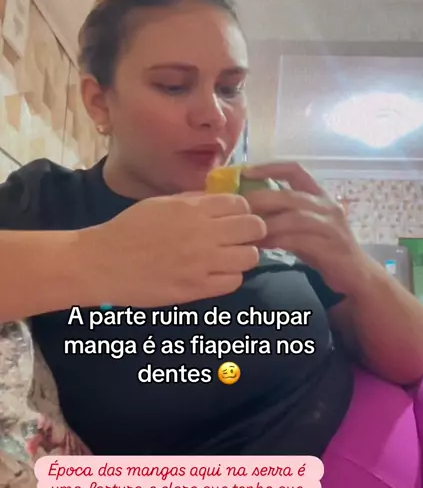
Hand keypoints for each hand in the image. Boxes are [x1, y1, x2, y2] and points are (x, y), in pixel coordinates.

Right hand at [78, 193, 266, 307]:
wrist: (102, 263)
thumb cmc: (129, 229)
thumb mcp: (160, 204)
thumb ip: (193, 201)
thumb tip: (221, 199)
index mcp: (193, 209)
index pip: (241, 204)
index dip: (242, 210)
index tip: (235, 217)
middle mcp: (204, 234)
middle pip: (254, 228)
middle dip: (251, 231)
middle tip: (240, 238)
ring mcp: (202, 263)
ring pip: (250, 257)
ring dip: (244, 255)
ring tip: (229, 257)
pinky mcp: (197, 288)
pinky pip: (234, 281)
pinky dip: (231, 277)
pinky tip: (217, 274)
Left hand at [242, 162, 369, 296]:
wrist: (357, 274)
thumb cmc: (325, 249)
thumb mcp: (303, 227)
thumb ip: (281, 216)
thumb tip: (247, 210)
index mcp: (320, 195)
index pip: (295, 170)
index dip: (270, 167)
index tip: (246, 171)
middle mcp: (327, 206)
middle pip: (290, 195)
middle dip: (261, 199)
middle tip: (238, 209)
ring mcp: (331, 226)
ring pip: (295, 217)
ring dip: (268, 223)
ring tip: (248, 231)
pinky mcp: (331, 247)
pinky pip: (300, 240)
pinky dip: (279, 241)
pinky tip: (263, 246)